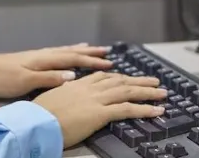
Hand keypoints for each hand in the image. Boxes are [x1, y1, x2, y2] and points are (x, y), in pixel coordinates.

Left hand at [0, 43, 113, 98]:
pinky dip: (68, 52)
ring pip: (65, 51)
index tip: (109, 63)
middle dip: (91, 53)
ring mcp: (38, 56)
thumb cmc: (2, 78)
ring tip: (94, 49)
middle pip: (72, 52)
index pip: (73, 59)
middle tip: (108, 53)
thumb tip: (73, 74)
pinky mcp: (32, 60)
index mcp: (44, 59)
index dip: (92, 61)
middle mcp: (43, 55)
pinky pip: (57, 53)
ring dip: (81, 51)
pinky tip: (67, 53)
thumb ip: (49, 77)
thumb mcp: (25, 81)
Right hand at [33, 73, 166, 147]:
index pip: (103, 77)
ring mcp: (96, 99)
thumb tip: (69, 96)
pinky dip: (145, 109)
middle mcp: (89, 88)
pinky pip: (127, 109)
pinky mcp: (100, 112)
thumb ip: (66, 95)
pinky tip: (156, 111)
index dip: (119, 77)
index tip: (129, 78)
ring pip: (128, 92)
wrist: (36, 122)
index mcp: (77, 84)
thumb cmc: (40, 115)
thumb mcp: (53, 99)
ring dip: (147, 92)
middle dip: (139, 81)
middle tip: (154, 82)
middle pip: (120, 81)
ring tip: (162, 93)